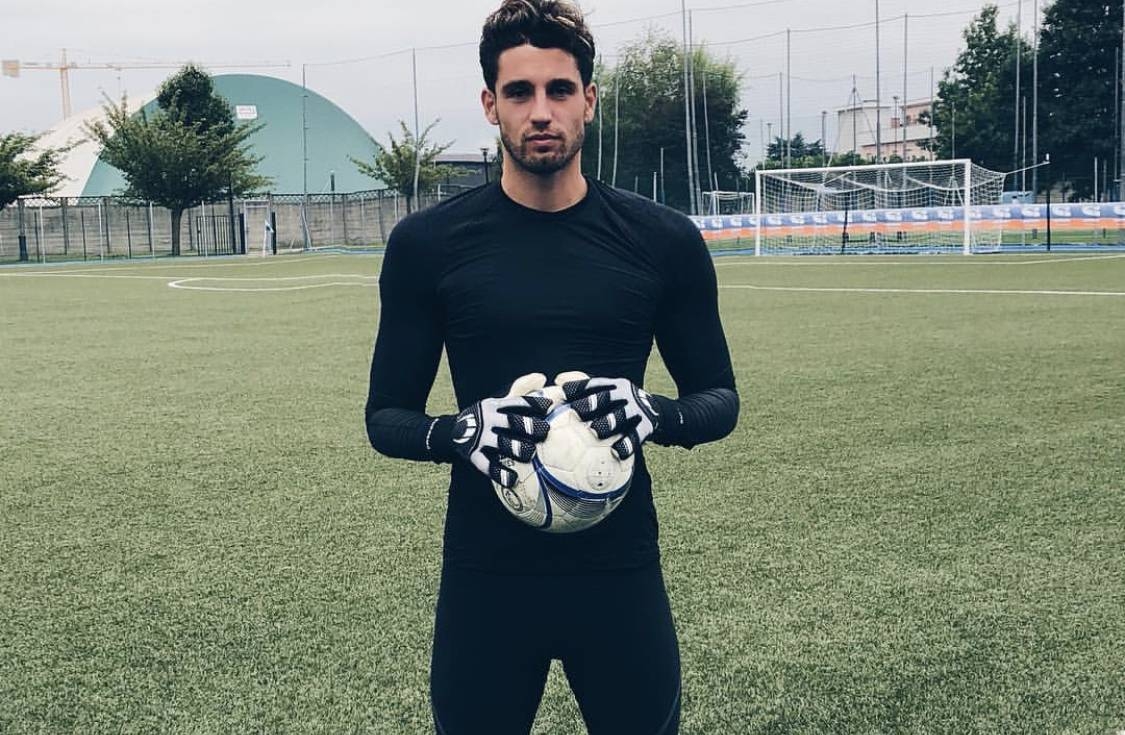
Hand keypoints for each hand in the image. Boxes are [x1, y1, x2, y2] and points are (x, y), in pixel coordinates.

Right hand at [452, 373, 552, 487]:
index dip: (533, 403)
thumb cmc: (485, 416)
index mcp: (495, 405)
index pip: (516, 402)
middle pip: (510, 420)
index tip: (550, 406)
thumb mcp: (497, 401)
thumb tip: (542, 376)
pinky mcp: (472, 454)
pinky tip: (512, 479)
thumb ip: (519, 390)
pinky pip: (487, 465)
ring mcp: (480, 437)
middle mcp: (488, 419)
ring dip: (516, 447)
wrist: (450, 431)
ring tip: (530, 453)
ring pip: (500, 442)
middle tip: (545, 430)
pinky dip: (499, 473)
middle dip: (527, 425)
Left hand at [556, 373, 659, 459]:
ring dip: (608, 422)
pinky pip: (636, 436)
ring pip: (621, 415)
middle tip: (577, 410)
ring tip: (595, 431)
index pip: (595, 384)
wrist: (659, 411)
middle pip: (607, 397)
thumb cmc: (623, 405)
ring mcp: (637, 410)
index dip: (580, 387)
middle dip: (592, 402)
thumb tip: (558, 381)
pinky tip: (617, 452)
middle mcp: (626, 395)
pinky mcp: (647, 426)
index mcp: (615, 386)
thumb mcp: (612, 394)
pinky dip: (627, 444)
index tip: (564, 392)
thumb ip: (589, 391)